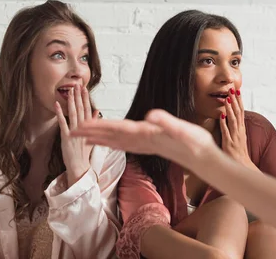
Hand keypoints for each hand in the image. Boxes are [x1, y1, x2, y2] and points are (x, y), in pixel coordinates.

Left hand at [56, 85, 97, 186]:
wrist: (80, 166)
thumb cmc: (85, 153)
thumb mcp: (93, 136)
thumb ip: (94, 122)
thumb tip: (97, 110)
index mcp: (90, 128)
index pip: (88, 109)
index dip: (86, 98)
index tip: (85, 89)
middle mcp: (84, 128)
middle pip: (81, 109)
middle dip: (79, 96)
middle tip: (77, 85)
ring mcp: (75, 132)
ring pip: (73, 113)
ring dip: (71, 102)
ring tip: (69, 91)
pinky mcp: (67, 137)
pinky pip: (63, 123)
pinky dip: (60, 113)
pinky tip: (57, 104)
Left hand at [71, 109, 216, 172]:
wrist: (204, 159)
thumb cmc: (196, 143)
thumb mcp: (183, 129)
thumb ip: (167, 123)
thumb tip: (152, 116)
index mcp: (147, 135)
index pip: (117, 130)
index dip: (99, 126)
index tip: (81, 124)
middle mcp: (144, 141)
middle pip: (112, 137)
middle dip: (92, 134)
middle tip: (71, 131)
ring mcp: (147, 145)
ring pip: (118, 142)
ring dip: (101, 138)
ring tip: (86, 137)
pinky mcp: (153, 146)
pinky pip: (128, 144)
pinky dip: (116, 142)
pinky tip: (111, 142)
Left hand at [220, 88, 255, 169]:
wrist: (241, 165)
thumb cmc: (238, 152)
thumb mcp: (238, 136)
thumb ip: (235, 126)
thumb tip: (229, 116)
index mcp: (241, 128)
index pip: (241, 111)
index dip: (239, 101)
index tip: (237, 91)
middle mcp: (239, 131)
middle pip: (238, 113)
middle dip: (235, 101)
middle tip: (232, 89)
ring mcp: (234, 136)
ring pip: (233, 120)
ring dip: (230, 109)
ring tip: (227, 99)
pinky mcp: (229, 143)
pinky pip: (226, 131)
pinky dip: (224, 123)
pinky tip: (221, 116)